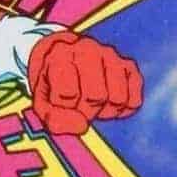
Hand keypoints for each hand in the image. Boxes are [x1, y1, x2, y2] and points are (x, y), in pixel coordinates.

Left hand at [28, 32, 142, 135]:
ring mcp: (111, 55)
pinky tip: (108, 102)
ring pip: (118, 98)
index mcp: (60, 56)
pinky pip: (134, 100)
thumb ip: (54, 119)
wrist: (63, 58)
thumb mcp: (42, 104)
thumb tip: (82, 127)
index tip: (60, 99)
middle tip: (78, 103)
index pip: (68, 94)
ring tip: (93, 103)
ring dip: (106, 110)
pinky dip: (123, 109)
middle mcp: (88, 49)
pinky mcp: (128, 65)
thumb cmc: (52, 85)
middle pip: (96, 97)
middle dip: (87, 110)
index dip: (65, 106)